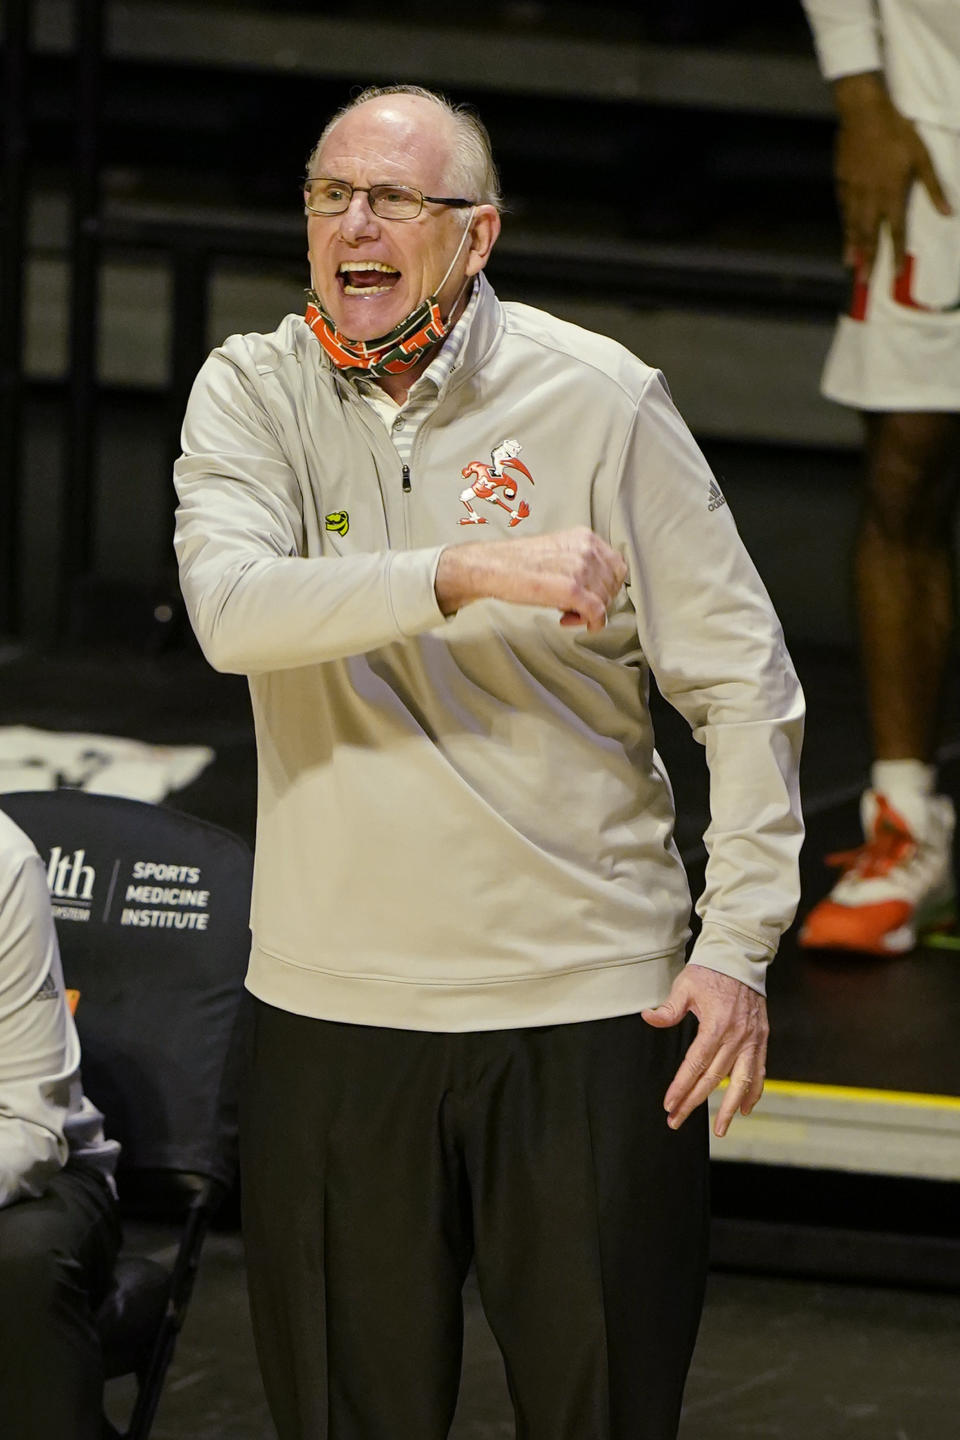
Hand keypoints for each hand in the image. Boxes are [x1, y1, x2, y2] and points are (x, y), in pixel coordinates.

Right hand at [435, 526, 627, 631]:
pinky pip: (597, 612)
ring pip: (605, 600)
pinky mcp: (572, 588)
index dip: (607, 586)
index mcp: (584, 537)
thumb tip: (596, 589)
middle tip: (574, 609)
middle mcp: (586, 549)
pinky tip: (579, 625)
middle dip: (597, 601)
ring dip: (589, 613)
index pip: (616, 566)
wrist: (492, 566)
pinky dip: (594, 624)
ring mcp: (580, 568)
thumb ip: (579, 562)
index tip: (591, 596)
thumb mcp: (557, 551)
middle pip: (613, 585)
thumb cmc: (518, 563)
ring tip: (566, 614)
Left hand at [641, 964, 767, 1137]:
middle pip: (714, 1079)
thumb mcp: (685, 985)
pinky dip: (753, 1092)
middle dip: (694, 1102)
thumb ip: (669, 1008)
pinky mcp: (761, 1039)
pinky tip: (745, 1108)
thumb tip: (649, 1018)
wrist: (741, 958)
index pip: (695, 1064)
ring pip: (742, 1082)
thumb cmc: (710, 971)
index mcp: (715, 1025)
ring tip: (721, 1129)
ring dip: (730, 1108)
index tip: (669, 1104)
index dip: (682, 1086)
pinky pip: (759, 1071)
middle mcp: (736, 1036)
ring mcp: (752, 1040)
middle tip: (677, 1120)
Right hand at [832, 72, 951, 273]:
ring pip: (854, 227)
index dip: (897, 255)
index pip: (897, 232)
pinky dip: (846, 226)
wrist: (863, 113)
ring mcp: (854, 192)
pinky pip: (845, 210)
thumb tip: (949, 212)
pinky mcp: (843, 183)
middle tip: (865, 282)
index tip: (895, 275)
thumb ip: (934, 187)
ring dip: (853, 248)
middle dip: (868, 260)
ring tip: (851, 266)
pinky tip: (846, 234)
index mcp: (893, 194)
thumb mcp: (922, 157)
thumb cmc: (898, 132)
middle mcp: (872, 199)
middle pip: (870, 236)